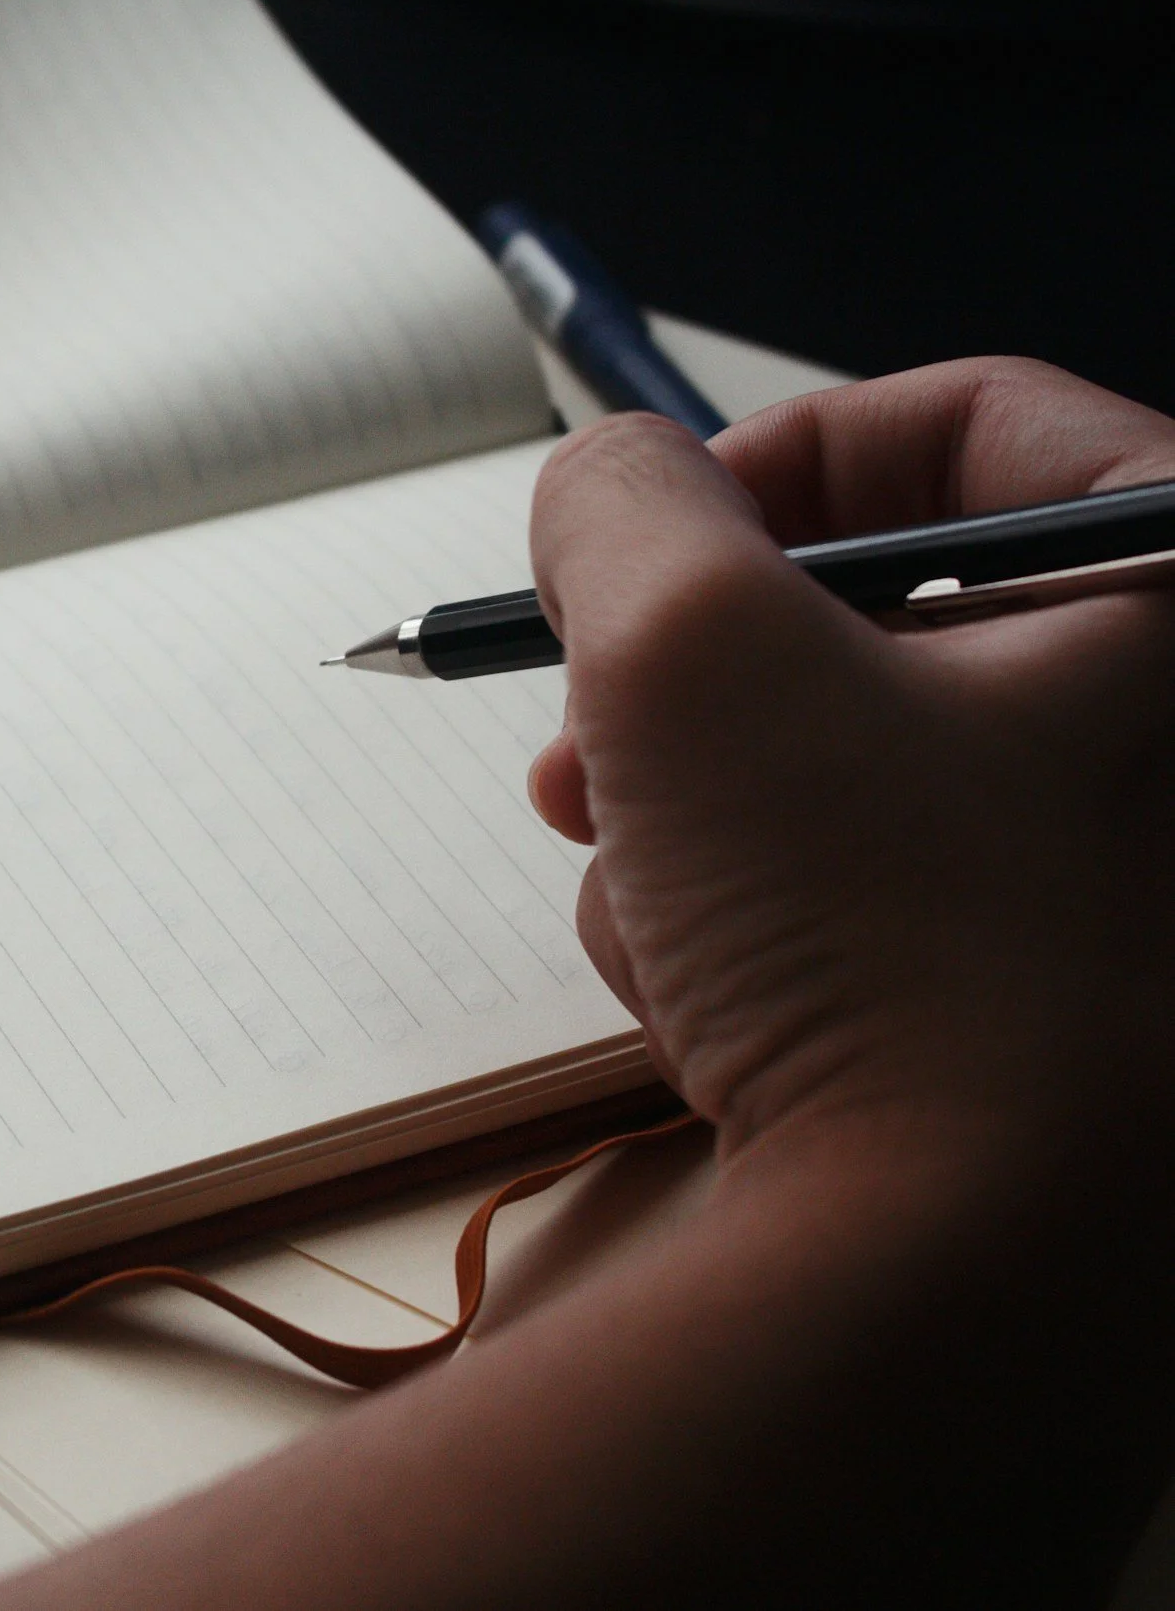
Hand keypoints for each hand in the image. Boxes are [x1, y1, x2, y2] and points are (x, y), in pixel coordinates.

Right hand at [528, 359, 1174, 1153]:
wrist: (961, 1287)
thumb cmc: (883, 943)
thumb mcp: (686, 648)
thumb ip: (619, 502)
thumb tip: (610, 485)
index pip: (973, 425)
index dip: (773, 456)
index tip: (646, 551)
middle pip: (889, 620)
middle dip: (698, 694)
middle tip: (591, 749)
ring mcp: (1125, 895)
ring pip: (850, 775)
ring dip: (701, 828)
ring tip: (656, 915)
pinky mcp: (1060, 1014)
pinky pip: (868, 904)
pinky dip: (761, 934)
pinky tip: (721, 1010)